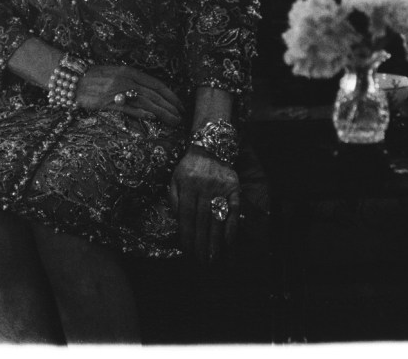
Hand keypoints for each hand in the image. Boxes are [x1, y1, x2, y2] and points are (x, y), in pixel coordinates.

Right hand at [76, 66, 184, 126]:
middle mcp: (126, 79)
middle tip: (181, 117)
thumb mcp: (117, 74)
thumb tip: (150, 94)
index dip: (171, 95)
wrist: (72, 80)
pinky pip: (128, 107)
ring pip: (146, 102)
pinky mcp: (108, 102)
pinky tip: (152, 118)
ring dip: (162, 112)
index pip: (156, 84)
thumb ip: (133, 82)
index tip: (180, 105)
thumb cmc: (95, 77)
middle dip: (170, 106)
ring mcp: (117, 90)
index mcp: (130, 71)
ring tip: (173, 121)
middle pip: (154, 94)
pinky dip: (141, 112)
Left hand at [169, 147, 239, 263]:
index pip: (186, 215)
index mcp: (187, 185)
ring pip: (217, 218)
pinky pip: (234, 210)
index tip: (187, 250)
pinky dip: (232, 226)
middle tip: (201, 261)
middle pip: (202, 220)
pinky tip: (228, 241)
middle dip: (201, 243)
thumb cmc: (189, 166)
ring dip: (215, 240)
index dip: (187, 234)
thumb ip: (173, 197)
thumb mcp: (175, 177)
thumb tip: (178, 219)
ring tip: (213, 257)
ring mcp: (220, 188)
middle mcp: (203, 187)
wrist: (210, 147)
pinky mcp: (234, 188)